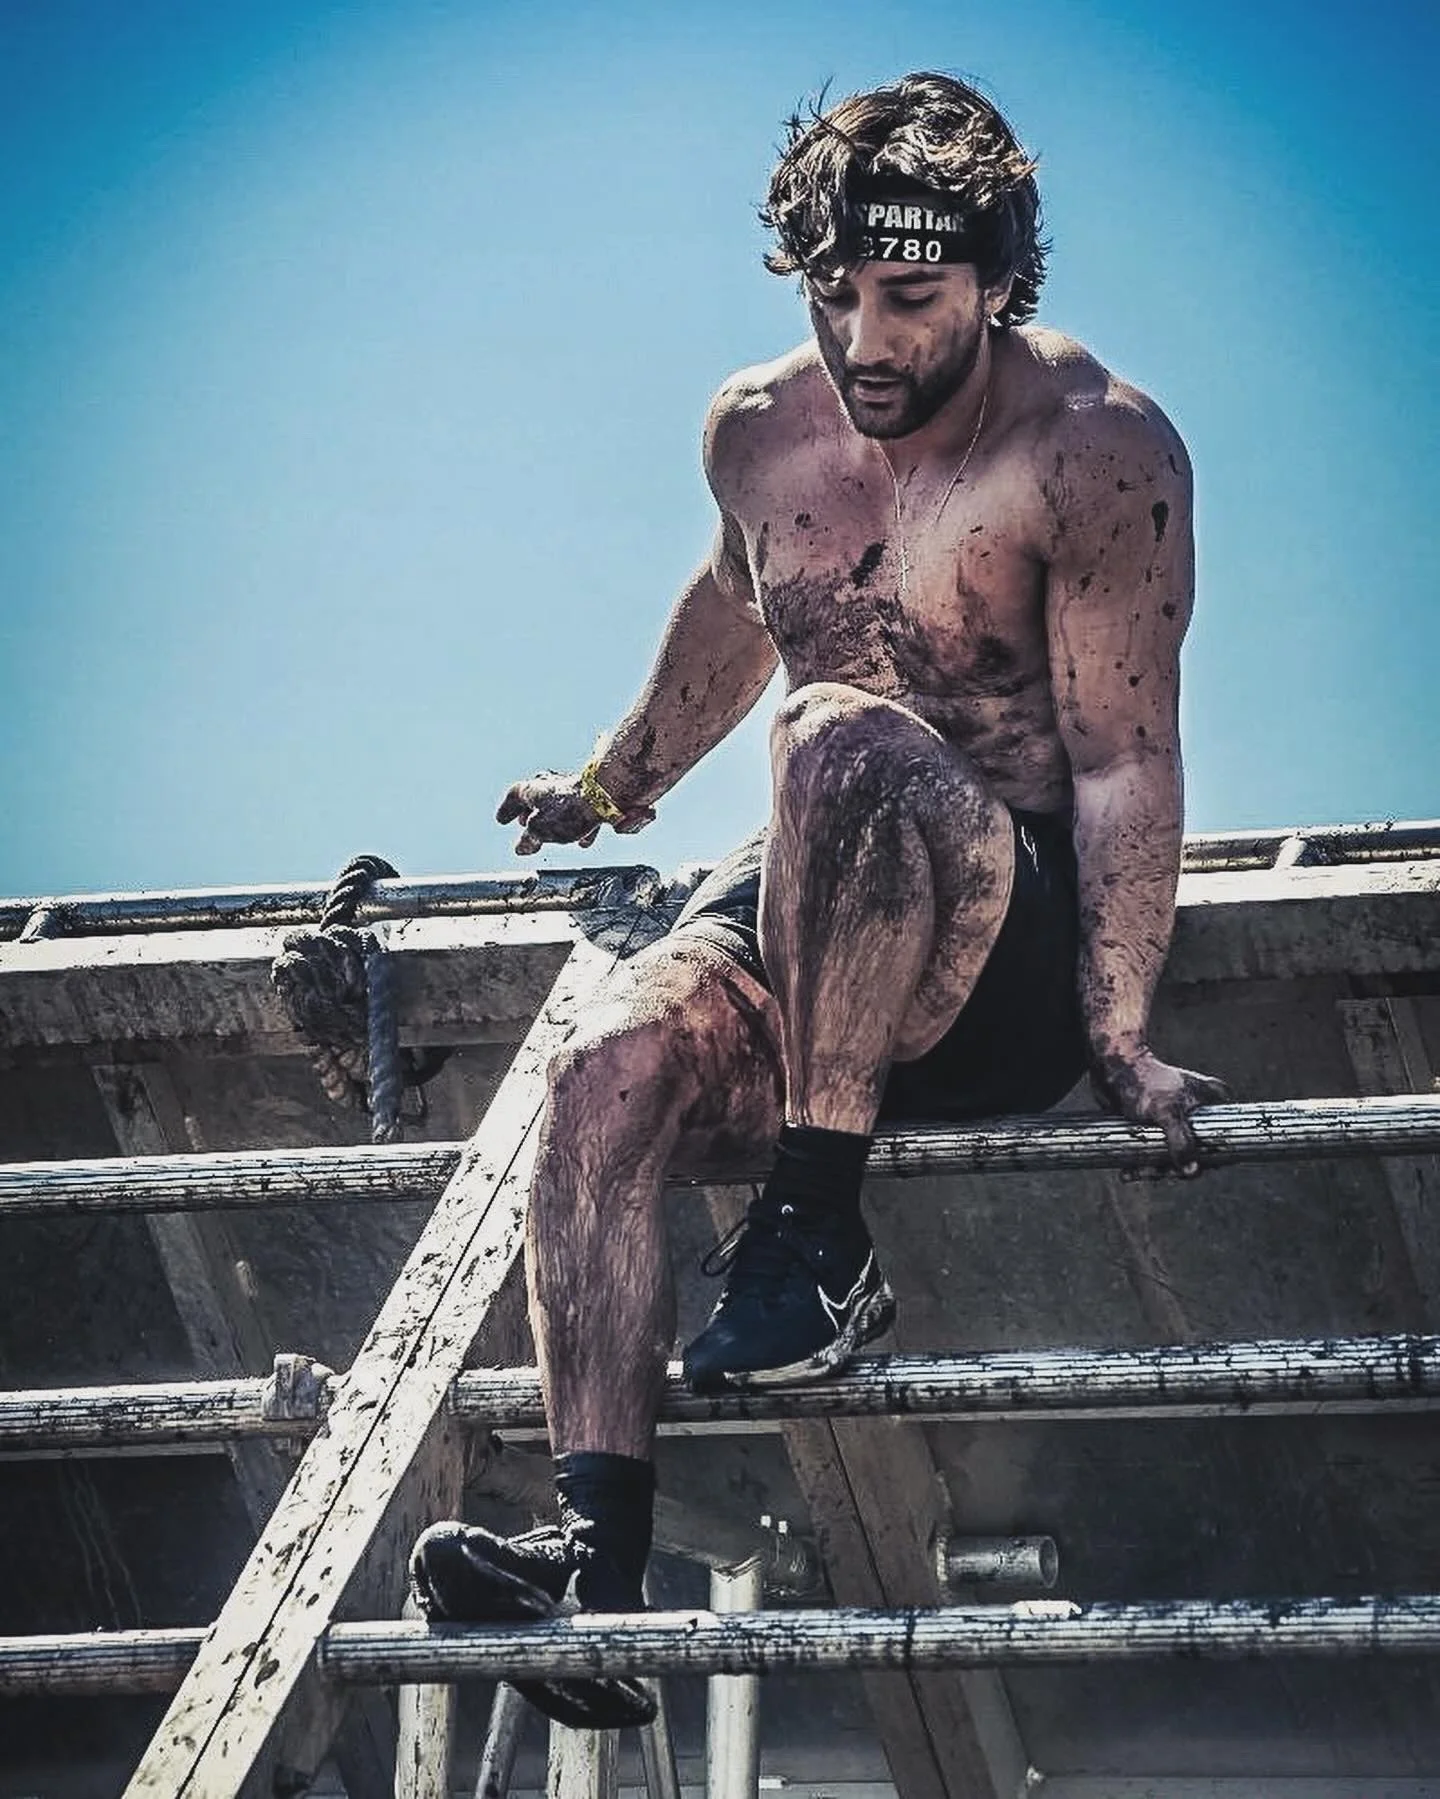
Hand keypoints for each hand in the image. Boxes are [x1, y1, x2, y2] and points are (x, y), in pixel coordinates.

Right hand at [496, 771, 654, 855]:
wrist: (606, 797)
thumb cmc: (569, 811)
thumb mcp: (540, 832)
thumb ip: (529, 839)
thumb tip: (522, 847)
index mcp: (531, 789)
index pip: (513, 798)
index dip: (507, 810)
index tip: (502, 820)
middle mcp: (549, 785)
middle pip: (535, 799)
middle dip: (530, 815)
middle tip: (524, 825)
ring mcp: (571, 788)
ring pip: (558, 806)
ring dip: (554, 822)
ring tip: (553, 836)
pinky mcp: (590, 795)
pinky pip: (578, 812)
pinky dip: (577, 826)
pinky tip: (583, 840)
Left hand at [1090, 1044, 1230, 1176]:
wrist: (1111, 1066)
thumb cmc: (1142, 1081)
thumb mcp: (1166, 1111)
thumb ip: (1181, 1140)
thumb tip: (1193, 1171)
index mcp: (1214, 1101)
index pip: (1221, 1141)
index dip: (1206, 1162)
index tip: (1185, 1173)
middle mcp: (1199, 1110)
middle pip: (1195, 1152)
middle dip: (1172, 1168)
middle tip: (1152, 1172)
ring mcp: (1178, 1118)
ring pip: (1172, 1154)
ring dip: (1154, 1169)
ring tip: (1132, 1173)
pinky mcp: (1157, 1124)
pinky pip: (1154, 1150)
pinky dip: (1142, 1162)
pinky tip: (1128, 1171)